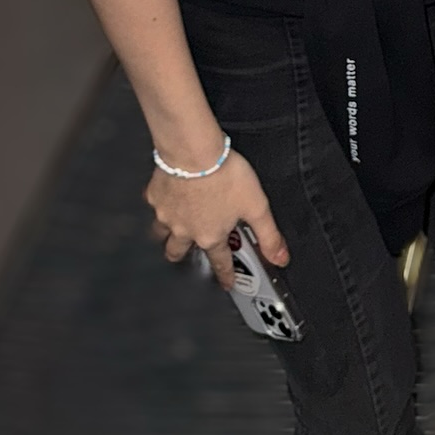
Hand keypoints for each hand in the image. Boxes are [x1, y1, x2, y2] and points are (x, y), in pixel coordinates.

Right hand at [145, 149, 288, 288]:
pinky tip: (165, 195)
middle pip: (177, 252)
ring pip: (160, 233)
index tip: (226, 282)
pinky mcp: (155, 195)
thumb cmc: (224, 175)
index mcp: (210, 235)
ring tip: (172, 228)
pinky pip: (153, 204)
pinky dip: (159, 203)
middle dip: (183, 255)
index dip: (225, 274)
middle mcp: (185, 230)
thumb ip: (269, 235)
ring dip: (166, 234)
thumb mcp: (257, 207)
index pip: (219, 262)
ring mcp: (166, 214)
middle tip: (188, 252)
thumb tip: (280, 257)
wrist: (193, 152)